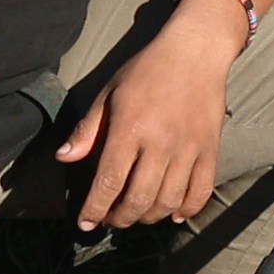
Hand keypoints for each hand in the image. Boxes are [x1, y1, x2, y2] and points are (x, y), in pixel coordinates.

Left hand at [54, 39, 229, 230]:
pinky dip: (187, 210)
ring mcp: (188, 148)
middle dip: (119, 218)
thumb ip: (87, 129)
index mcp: (130, 129)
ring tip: (137, 213)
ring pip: (168, 201)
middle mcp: (160, 143)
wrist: (196, 50)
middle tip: (110, 218)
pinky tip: (172, 212)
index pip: (108, 182)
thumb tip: (63, 158)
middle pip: (138, 199)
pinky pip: (201, 192)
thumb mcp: (109, 93)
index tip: (85, 223)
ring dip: (148, 217)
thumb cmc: (147, 70)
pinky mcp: (210, 149)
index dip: (94, 209)